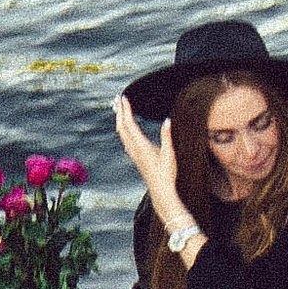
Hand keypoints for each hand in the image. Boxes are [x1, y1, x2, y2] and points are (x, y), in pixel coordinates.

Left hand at [114, 93, 177, 208]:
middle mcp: (134, 148)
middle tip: (117, 99)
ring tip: (118, 109)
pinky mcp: (135, 157)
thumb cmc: (167, 173)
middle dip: (119, 112)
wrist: (161, 191)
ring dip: (119, 119)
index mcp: (141, 145)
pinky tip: (125, 129)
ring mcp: (133, 153)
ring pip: (121, 133)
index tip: (124, 98)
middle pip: (122, 127)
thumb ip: (167, 136)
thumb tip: (167, 120)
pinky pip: (125, 140)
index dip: (126, 110)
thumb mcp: (169, 153)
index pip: (129, 123)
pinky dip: (123, 129)